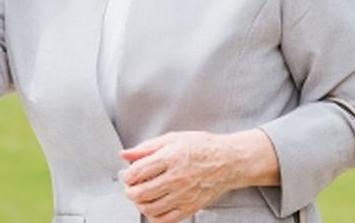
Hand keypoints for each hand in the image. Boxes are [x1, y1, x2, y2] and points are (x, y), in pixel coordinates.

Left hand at [119, 130, 278, 222]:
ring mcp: (184, 195)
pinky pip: (165, 219)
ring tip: (140, 197)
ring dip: (139, 204)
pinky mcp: (190, 207)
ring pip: (151, 208)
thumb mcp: (173, 139)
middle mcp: (177, 178)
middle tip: (130, 188)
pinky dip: (154, 216)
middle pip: (141, 192)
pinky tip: (153, 207)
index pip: (137, 172)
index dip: (127, 175)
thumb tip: (126, 154)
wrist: (229, 161)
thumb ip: (146, 147)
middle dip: (129, 191)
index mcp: (170, 158)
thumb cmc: (203, 148)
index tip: (128, 175)